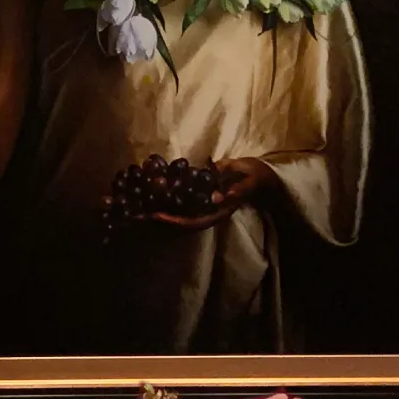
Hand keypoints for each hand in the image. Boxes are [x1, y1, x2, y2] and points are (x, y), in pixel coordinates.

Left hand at [140, 158, 276, 230]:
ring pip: (178, 211)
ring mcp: (204, 204)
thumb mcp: (249, 180)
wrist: (261, 176)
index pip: (195, 222)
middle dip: (159, 218)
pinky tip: (149, 188)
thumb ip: (235, 189)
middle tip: (136, 212)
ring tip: (136, 204)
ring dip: (158, 207)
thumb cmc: (256, 177)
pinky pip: (181, 199)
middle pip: (181, 220)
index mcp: (219, 212)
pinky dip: (165, 196)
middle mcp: (208, 211)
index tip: (158, 217)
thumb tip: (217, 198)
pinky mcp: (200, 195)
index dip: (176, 221)